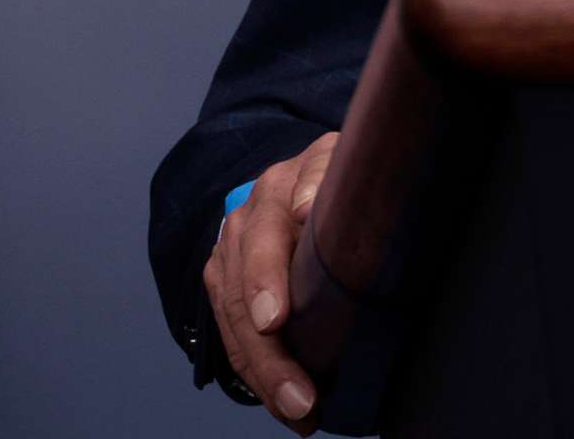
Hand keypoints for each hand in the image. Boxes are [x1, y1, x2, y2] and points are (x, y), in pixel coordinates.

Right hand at [203, 132, 337, 431]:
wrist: (312, 171)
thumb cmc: (346, 175)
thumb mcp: (349, 163)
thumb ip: (329, 177)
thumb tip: (306, 206)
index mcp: (283, 185)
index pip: (265, 236)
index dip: (267, 279)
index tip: (275, 320)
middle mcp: (248, 219)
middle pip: (248, 293)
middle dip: (271, 352)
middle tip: (301, 396)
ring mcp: (231, 252)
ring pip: (236, 323)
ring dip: (264, 374)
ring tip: (298, 411)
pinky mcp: (224, 281)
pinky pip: (233, 335)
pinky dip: (257, 373)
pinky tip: (284, 403)